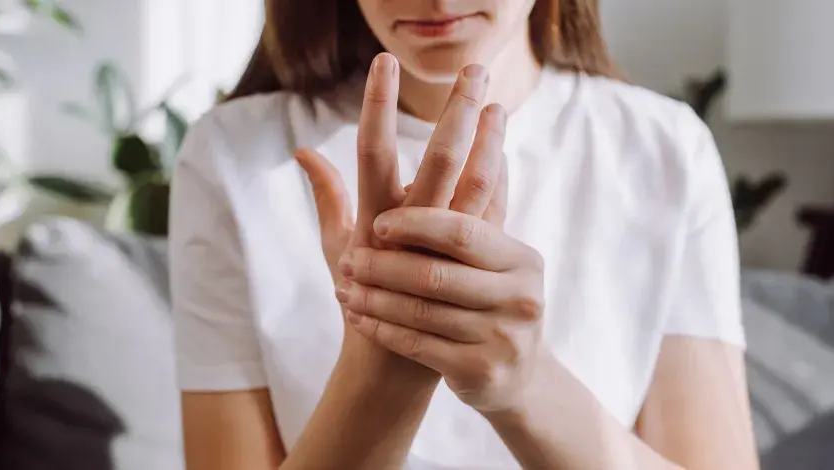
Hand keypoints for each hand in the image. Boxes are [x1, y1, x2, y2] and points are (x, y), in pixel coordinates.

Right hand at [295, 53, 506, 354]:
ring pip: (477, 184)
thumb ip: (326, 193)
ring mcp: (446, 247)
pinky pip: (491, 214)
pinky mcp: (472, 264)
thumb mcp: (335, 245)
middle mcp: (412, 229)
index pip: (372, 150)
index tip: (384, 63)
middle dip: (456, 112)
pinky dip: (499, 179)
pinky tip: (504, 148)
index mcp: (372, 218)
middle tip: (473, 70)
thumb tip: (303, 149)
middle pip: (439, 159)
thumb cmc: (360, 297)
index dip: (376, 105)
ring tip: (499, 101)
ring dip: (491, 140)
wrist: (395, 359)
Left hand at [337, 207, 546, 412]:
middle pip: (436, 273)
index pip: (461, 231)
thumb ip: (484, 192)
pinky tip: (358, 317)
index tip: (378, 223)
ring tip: (344, 286)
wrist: (514, 375)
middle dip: (385, 266)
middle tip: (348, 259)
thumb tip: (492, 110)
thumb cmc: (490, 300)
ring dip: (374, 298)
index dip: (417, 224)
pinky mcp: (481, 372)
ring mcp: (502, 337)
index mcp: (518, 257)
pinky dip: (382, 329)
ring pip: (420, 312)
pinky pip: (417, 346)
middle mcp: (518, 296)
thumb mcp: (492, 254)